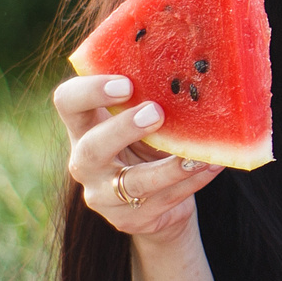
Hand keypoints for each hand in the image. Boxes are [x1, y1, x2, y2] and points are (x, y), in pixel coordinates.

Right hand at [55, 74, 222, 240]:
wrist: (158, 204)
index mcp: (85, 127)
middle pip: (91, 148)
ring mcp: (103, 195)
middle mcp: (86, 162)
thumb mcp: (145, 122)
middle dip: (122, 130)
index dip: (89, 91)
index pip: (68, 102)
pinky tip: (214, 165)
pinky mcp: (128, 220)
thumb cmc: (150, 146)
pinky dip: (192, 182)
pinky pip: (164, 200)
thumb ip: (152, 98)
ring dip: (169, 168)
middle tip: (156, 113)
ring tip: (199, 155)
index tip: (126, 83)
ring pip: (133, 183)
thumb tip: (195, 60)